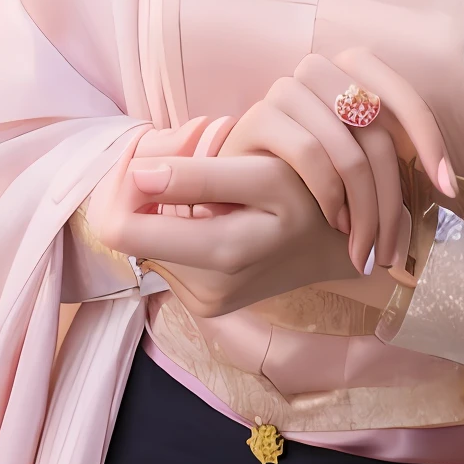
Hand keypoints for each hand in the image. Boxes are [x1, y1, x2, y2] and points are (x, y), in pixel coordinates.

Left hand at [86, 140, 358, 316]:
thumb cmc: (311, 198)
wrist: (340, 249)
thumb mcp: (266, 177)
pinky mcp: (208, 306)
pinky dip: (177, 235)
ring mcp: (206, 304)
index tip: (142, 157)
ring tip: (201, 196)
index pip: (123, 228)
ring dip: (159, 217)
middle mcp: (207, 292)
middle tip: (160, 168)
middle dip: (136, 200)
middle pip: (128, 238)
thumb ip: (200, 177)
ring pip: (148, 247)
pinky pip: (168, 261)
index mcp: (220, 256)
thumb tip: (136, 176)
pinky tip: (208, 219)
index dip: (123, 186)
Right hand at [217, 48, 453, 273]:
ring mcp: (286, 89)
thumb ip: (397, 161)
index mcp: (354, 70)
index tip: (447, 191)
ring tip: (362, 247)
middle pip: (378, 136)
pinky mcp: (258, 116)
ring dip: (362, 210)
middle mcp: (322, 70)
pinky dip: (328, 194)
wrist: (241, 185)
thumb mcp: (361, 162)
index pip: (406, 99)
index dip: (432, 143)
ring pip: (347, 152)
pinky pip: (309, 154)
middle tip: (392, 250)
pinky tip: (332, 221)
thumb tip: (449, 190)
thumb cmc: (312, 176)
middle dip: (391, 201)